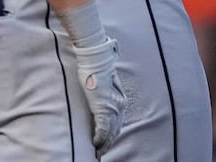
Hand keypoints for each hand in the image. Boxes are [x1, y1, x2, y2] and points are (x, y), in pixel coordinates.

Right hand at [73, 36, 125, 154]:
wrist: (96, 62)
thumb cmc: (97, 71)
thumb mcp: (104, 87)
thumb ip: (104, 98)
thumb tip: (100, 106)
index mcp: (120, 101)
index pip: (117, 124)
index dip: (111, 135)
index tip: (104, 144)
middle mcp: (120, 106)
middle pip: (115, 130)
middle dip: (108, 143)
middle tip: (100, 153)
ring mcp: (113, 107)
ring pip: (110, 132)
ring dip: (104, 144)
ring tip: (97, 152)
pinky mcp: (104, 108)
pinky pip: (103, 128)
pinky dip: (99, 138)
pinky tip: (95, 144)